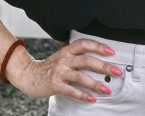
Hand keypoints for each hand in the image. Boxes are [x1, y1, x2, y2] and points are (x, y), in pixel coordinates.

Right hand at [6, 39, 123, 102]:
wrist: (27, 75)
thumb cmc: (48, 68)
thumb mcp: (61, 57)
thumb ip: (75, 56)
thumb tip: (97, 60)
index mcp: (66, 51)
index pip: (84, 44)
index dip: (98, 46)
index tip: (112, 51)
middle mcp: (63, 59)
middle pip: (86, 60)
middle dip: (104, 66)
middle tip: (117, 71)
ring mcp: (59, 72)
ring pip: (80, 76)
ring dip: (96, 83)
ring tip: (107, 89)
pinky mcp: (55, 84)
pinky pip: (71, 90)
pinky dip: (83, 95)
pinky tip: (92, 99)